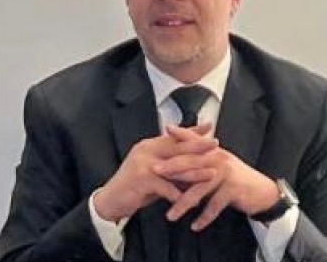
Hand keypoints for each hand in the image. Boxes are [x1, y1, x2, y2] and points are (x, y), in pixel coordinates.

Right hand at [94, 123, 215, 222]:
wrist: (110, 200)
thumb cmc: (134, 187)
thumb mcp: (153, 172)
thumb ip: (169, 166)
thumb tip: (192, 165)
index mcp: (149, 146)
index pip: (174, 136)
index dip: (191, 130)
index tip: (209, 126)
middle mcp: (146, 150)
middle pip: (176, 147)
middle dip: (198, 146)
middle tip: (216, 144)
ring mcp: (142, 163)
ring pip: (174, 166)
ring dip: (195, 171)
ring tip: (212, 173)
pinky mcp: (140, 178)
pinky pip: (164, 185)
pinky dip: (177, 194)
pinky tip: (189, 199)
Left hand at [153, 125, 278, 230]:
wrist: (262, 191)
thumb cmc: (235, 178)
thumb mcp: (218, 164)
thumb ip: (199, 160)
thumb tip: (174, 160)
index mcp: (213, 152)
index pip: (193, 141)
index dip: (178, 136)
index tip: (161, 133)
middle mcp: (219, 159)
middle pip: (191, 163)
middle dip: (171, 168)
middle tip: (154, 173)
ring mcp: (226, 173)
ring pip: (199, 188)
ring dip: (184, 203)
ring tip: (171, 215)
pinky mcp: (233, 189)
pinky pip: (214, 205)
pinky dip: (204, 217)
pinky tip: (195, 226)